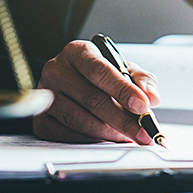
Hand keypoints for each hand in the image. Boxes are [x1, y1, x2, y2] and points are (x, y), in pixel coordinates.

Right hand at [32, 40, 161, 143]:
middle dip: (122, 119)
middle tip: (143, 132)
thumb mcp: (121, 68)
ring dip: (108, 133)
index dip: (123, 90)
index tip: (143, 106)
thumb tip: (152, 97)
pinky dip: (91, 140)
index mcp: (77, 52)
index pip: (100, 71)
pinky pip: (68, 135)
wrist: (67, 82)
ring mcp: (45, 96)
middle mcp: (56, 70)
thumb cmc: (96, 75)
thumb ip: (140, 80)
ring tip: (127, 137)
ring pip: (79, 120)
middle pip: (91, 99)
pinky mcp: (40, 120)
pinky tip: (106, 140)